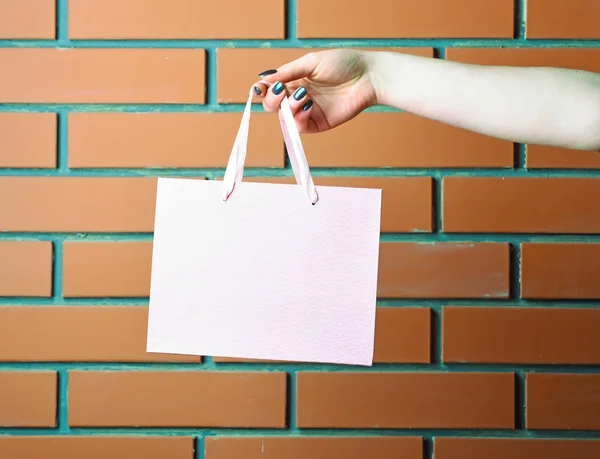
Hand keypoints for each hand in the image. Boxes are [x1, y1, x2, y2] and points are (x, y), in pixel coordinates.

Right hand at [254, 49, 377, 132]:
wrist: (367, 77)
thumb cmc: (343, 64)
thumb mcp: (311, 62)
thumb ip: (288, 72)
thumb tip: (263, 78)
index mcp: (295, 80)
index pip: (271, 88)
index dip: (262, 89)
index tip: (258, 86)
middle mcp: (298, 97)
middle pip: (273, 105)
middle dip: (271, 99)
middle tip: (280, 90)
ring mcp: (308, 111)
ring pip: (284, 117)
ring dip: (287, 106)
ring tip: (303, 95)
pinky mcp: (318, 123)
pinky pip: (300, 126)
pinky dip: (299, 117)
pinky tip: (308, 104)